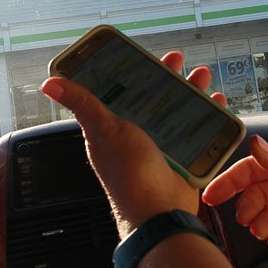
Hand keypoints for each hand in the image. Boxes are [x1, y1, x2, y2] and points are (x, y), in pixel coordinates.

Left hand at [41, 51, 225, 238]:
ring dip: (191, 91)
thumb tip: (50, 83)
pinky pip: (197, 131)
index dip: (132, 71)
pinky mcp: (183, 158)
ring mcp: (161, 146)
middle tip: (179, 59)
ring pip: (178, 110)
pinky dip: (209, 116)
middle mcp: (136, 135)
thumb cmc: (129, 174)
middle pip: (154, 97)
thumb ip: (82, 104)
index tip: (144, 54)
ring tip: (203, 76)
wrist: (160, 213)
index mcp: (113, 127)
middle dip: (168, 76)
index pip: (121, 90)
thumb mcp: (104, 130)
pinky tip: (217, 103)